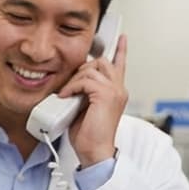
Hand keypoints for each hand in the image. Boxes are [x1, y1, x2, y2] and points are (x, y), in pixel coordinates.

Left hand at [58, 33, 127, 168]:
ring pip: (93, 68)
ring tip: (67, 94)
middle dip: (83, 68)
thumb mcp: (84, 108)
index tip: (121, 38)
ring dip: (75, 80)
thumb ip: (84, 93)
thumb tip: (72, 83)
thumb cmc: (89, 135)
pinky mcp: (106, 95)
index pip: (120, 65)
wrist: (95, 151)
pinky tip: (67, 97)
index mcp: (116, 91)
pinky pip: (86, 80)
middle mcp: (119, 89)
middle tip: (71, 84)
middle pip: (102, 62)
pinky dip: (73, 87)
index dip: (120, 50)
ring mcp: (115, 91)